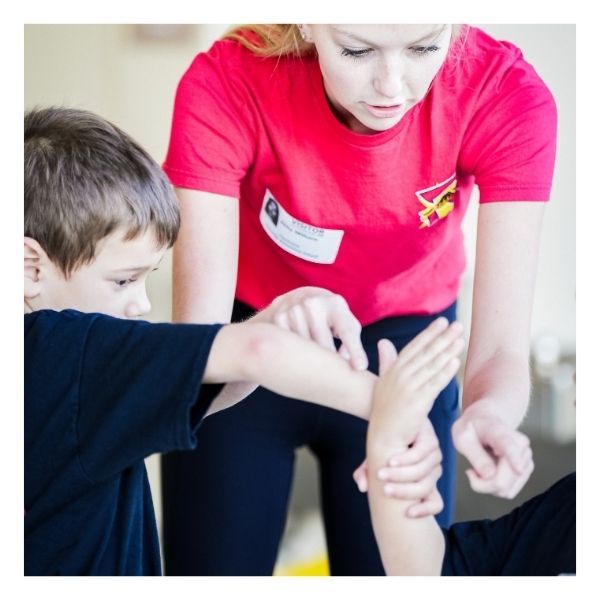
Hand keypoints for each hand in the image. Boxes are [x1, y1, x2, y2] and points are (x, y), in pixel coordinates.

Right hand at [261, 287, 367, 369]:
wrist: (297, 297)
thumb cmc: (329, 316)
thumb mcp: (344, 321)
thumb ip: (351, 340)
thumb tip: (345, 361)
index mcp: (335, 304)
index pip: (347, 331)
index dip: (355, 349)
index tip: (360, 367)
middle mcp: (313, 303)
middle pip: (324, 344)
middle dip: (329, 360)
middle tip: (331, 371)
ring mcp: (293, 309)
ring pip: (305, 348)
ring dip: (311, 357)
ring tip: (312, 356)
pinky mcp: (278, 317)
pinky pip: (289, 346)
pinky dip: (295, 352)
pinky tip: (297, 350)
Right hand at [353, 418, 443, 517]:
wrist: (388, 418)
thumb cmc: (382, 445)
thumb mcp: (372, 463)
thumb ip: (365, 474)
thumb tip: (362, 487)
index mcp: (425, 482)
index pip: (436, 504)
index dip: (424, 510)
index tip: (407, 513)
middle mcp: (432, 471)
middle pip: (425, 489)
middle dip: (404, 492)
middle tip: (384, 490)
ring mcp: (434, 456)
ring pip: (421, 472)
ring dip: (400, 475)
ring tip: (380, 474)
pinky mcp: (430, 440)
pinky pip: (419, 454)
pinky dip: (404, 460)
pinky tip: (390, 460)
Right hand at [370, 317, 464, 447]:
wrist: (384, 438)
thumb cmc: (386, 412)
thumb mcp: (384, 383)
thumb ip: (387, 362)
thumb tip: (384, 342)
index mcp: (393, 371)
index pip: (413, 347)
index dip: (428, 334)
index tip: (442, 321)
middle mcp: (399, 376)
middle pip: (425, 353)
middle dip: (442, 338)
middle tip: (457, 325)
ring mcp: (407, 389)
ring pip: (431, 366)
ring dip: (447, 352)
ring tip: (460, 340)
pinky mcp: (416, 403)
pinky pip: (434, 384)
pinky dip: (445, 373)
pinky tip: (455, 362)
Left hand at [452, 403, 533, 498]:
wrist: (484, 422)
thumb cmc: (471, 429)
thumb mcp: (462, 437)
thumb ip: (475, 455)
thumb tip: (489, 474)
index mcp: (498, 431)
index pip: (508, 445)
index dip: (514, 457)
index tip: (518, 468)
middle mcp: (519, 445)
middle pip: (505, 477)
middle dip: (483, 484)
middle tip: (469, 472)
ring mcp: (525, 458)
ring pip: (507, 488)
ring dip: (488, 486)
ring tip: (479, 468)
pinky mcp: (526, 470)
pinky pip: (509, 491)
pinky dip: (494, 488)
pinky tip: (488, 472)